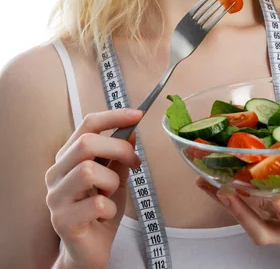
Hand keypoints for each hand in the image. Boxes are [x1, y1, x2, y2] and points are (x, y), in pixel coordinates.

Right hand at [45, 108, 142, 268]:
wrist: (90, 251)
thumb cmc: (101, 211)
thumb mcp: (115, 177)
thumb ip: (120, 155)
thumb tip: (131, 129)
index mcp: (67, 157)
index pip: (87, 125)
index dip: (113, 116)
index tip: (137, 115)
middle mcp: (56, 173)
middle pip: (86, 143)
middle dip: (118, 148)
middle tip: (135, 161)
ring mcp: (56, 197)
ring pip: (88, 171)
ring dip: (111, 181)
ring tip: (111, 194)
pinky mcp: (62, 221)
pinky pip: (96, 204)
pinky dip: (110, 208)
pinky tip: (106, 214)